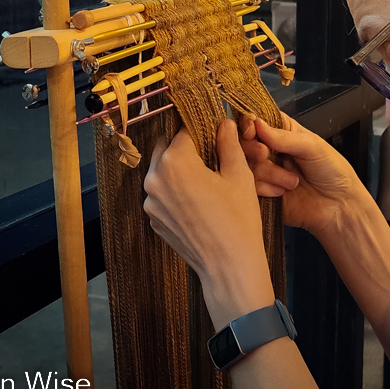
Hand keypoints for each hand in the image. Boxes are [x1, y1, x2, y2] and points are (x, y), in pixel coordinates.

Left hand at [144, 119, 274, 327]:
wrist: (228, 265)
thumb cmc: (238, 218)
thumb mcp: (239, 175)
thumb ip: (228, 144)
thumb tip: (225, 123)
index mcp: (175, 161)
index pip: (184, 131)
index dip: (202, 129)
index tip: (215, 132)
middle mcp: (154, 179)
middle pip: (168, 150)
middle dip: (187, 149)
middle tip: (212, 157)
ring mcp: (150, 202)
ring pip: (163, 173)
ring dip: (180, 171)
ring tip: (207, 181)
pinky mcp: (153, 220)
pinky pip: (162, 195)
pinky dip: (176, 192)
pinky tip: (199, 202)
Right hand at [238, 112, 367, 239]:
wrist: (338, 206)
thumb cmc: (333, 171)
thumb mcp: (312, 147)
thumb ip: (283, 137)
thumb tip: (257, 123)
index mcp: (281, 131)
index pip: (254, 119)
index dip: (247, 123)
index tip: (251, 131)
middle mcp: (269, 149)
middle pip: (242, 142)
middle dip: (252, 149)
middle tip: (265, 154)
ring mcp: (263, 171)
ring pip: (244, 165)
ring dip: (266, 172)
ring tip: (291, 180)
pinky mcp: (261, 192)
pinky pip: (247, 186)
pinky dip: (264, 188)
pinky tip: (282, 192)